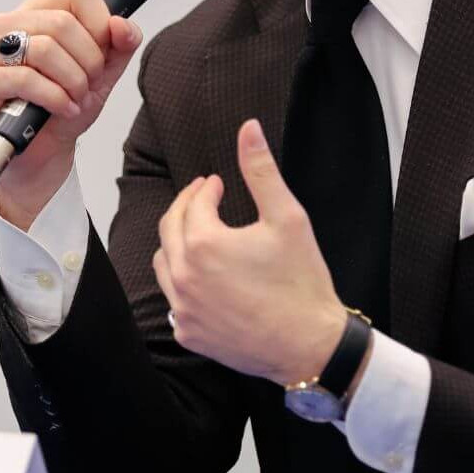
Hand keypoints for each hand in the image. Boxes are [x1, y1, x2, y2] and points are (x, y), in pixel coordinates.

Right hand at [0, 0, 141, 227]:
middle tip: (87, 87)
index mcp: (38, 11)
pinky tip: (62, 109)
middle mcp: (8, 23)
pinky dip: (54, 98)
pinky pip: (25, 79)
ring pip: (45, 48)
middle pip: (63, 24)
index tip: (100, 57)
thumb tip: (121, 25)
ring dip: (72, 82)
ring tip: (74, 99)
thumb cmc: (65, 105)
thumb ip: (120, 44)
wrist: (43, 149)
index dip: (100, 28)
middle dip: (88, 63)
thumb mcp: (103, 72)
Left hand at [153, 119, 346, 385]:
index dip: (206, 188)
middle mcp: (184, 276)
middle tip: (201, 196)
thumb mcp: (287, 217)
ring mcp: (183, 309)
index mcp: (203, 244)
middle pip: (170, 229)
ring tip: (196, 233)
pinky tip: (200, 277)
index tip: (217, 182)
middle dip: (186, 207)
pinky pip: (174, 301)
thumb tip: (248, 129)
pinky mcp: (190, 334)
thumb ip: (261, 170)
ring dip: (176, 243)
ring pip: (164, 264)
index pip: (194, 203)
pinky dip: (182, 282)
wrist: (309, 343)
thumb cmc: (301, 281)